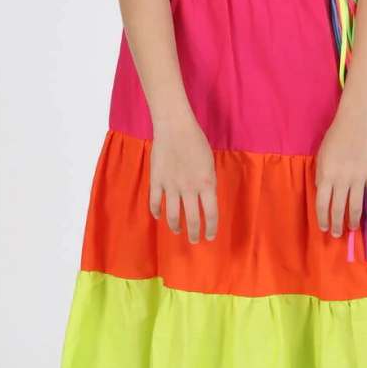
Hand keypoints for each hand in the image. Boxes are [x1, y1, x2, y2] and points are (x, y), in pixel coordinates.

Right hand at [149, 117, 218, 242]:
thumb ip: (208, 183)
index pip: (211, 213)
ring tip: (177, 231)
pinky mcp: (156, 180)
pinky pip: (155, 201)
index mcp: (206, 183)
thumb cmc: (196, 141)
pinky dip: (156, 211)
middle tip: (194, 240)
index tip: (210, 237)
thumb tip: (205, 199)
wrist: (174, 126)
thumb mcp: (210, 163)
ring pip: (172, 214)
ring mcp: (171, 185)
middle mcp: (189, 188)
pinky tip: (158, 217)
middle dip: (194, 233)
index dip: (211, 228)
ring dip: (175, 226)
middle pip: (192, 218)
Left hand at [315, 108, 366, 238]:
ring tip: (352, 228)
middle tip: (337, 234)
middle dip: (337, 225)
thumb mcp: (321, 157)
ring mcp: (358, 178)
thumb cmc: (335, 137)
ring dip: (353, 220)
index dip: (322, 219)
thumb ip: (322, 176)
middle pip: (338, 209)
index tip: (324, 227)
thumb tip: (324, 194)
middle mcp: (341, 180)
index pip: (322, 204)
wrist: (355, 122)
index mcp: (326, 175)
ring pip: (355, 206)